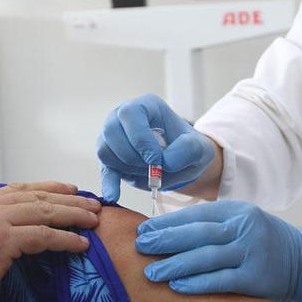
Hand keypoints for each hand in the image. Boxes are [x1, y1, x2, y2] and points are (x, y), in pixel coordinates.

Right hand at [0, 181, 101, 301]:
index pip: (18, 190)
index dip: (47, 188)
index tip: (69, 190)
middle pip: (37, 197)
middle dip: (68, 200)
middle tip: (92, 204)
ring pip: (45, 213)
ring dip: (74, 216)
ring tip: (94, 220)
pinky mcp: (3, 242)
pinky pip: (45, 236)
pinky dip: (66, 239)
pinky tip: (81, 244)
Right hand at [96, 94, 215, 201]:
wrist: (181, 164)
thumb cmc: (188, 150)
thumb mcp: (198, 148)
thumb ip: (187, 150)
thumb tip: (163, 162)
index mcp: (145, 105)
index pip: (130, 114)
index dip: (140, 139)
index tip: (156, 160)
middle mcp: (123, 115)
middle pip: (111, 131)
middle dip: (133, 156)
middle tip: (153, 169)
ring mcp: (113, 136)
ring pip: (105, 150)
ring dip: (127, 167)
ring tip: (147, 172)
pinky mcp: (109, 157)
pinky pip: (103, 169)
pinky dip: (109, 183)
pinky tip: (114, 195)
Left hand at [136, 200, 301, 301]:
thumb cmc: (264, 243)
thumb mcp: (242, 224)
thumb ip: (212, 226)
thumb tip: (166, 234)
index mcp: (237, 211)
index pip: (195, 215)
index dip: (166, 223)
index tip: (143, 230)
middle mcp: (243, 228)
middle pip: (197, 234)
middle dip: (165, 240)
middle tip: (140, 247)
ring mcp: (250, 252)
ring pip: (205, 257)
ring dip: (175, 265)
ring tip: (151, 272)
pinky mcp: (255, 277)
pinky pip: (220, 280)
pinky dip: (197, 283)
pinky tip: (177, 287)